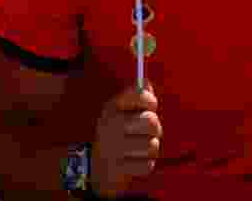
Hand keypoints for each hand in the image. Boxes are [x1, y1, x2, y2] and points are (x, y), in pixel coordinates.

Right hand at [91, 83, 161, 197]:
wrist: (96, 167)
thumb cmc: (119, 133)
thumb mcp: (124, 111)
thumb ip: (138, 95)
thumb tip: (146, 82)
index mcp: (112, 107)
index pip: (140, 94)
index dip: (150, 101)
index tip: (150, 106)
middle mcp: (109, 125)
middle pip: (151, 121)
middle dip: (155, 128)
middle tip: (147, 131)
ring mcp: (111, 148)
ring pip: (152, 145)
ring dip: (150, 148)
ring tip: (140, 147)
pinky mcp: (116, 170)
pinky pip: (147, 165)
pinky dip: (145, 164)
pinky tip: (134, 161)